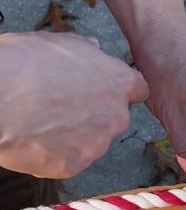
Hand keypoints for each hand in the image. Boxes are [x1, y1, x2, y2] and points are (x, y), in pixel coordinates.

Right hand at [0, 32, 147, 177]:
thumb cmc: (23, 64)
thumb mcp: (59, 42)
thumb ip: (85, 49)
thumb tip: (94, 48)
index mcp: (119, 82)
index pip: (137, 89)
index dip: (119, 90)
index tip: (105, 91)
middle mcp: (116, 116)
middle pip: (114, 118)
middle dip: (95, 114)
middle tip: (62, 107)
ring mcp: (97, 144)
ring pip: (92, 141)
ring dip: (74, 135)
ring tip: (41, 122)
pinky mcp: (74, 166)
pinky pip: (69, 161)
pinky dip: (54, 154)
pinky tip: (33, 139)